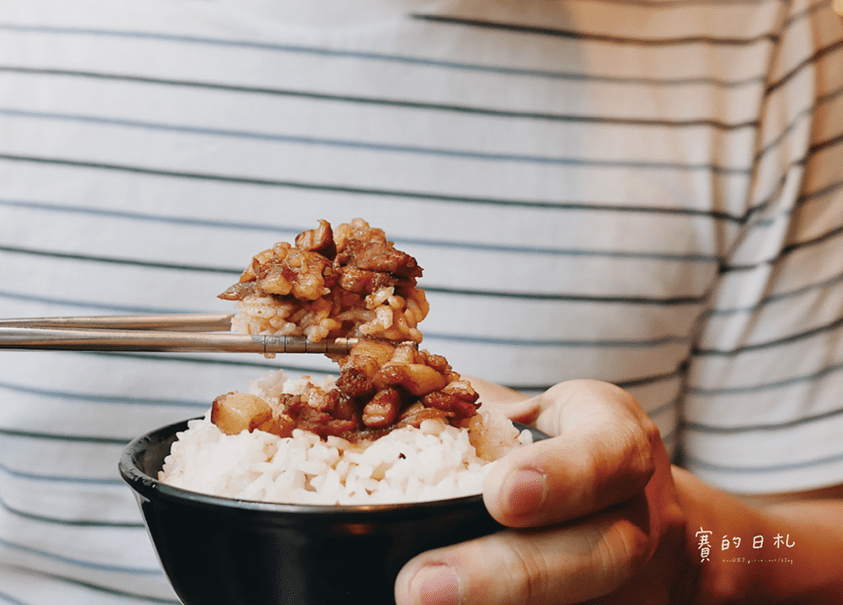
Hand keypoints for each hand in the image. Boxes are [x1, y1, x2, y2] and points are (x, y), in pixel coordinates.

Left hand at [395, 379, 690, 604]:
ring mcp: (636, 582)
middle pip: (603, 553)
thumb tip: (353, 404)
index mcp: (617, 438)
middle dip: (511, 575)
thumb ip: (455, 407)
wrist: (621, 502)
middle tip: (420, 586)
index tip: (499, 496)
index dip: (564, 475)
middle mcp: (638, 514)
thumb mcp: (513, 407)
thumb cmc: (539, 441)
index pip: (611, 451)